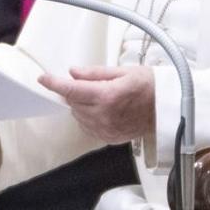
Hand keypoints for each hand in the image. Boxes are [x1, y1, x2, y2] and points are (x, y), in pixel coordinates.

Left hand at [39, 65, 154, 144]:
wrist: (166, 108)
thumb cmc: (149, 86)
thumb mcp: (123, 71)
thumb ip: (95, 73)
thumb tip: (74, 72)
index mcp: (107, 96)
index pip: (72, 89)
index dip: (54, 83)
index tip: (43, 78)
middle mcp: (104, 115)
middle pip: (73, 103)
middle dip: (73, 92)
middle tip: (88, 84)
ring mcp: (106, 129)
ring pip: (78, 116)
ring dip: (81, 105)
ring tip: (99, 96)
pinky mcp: (109, 137)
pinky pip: (88, 127)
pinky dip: (88, 117)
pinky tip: (102, 109)